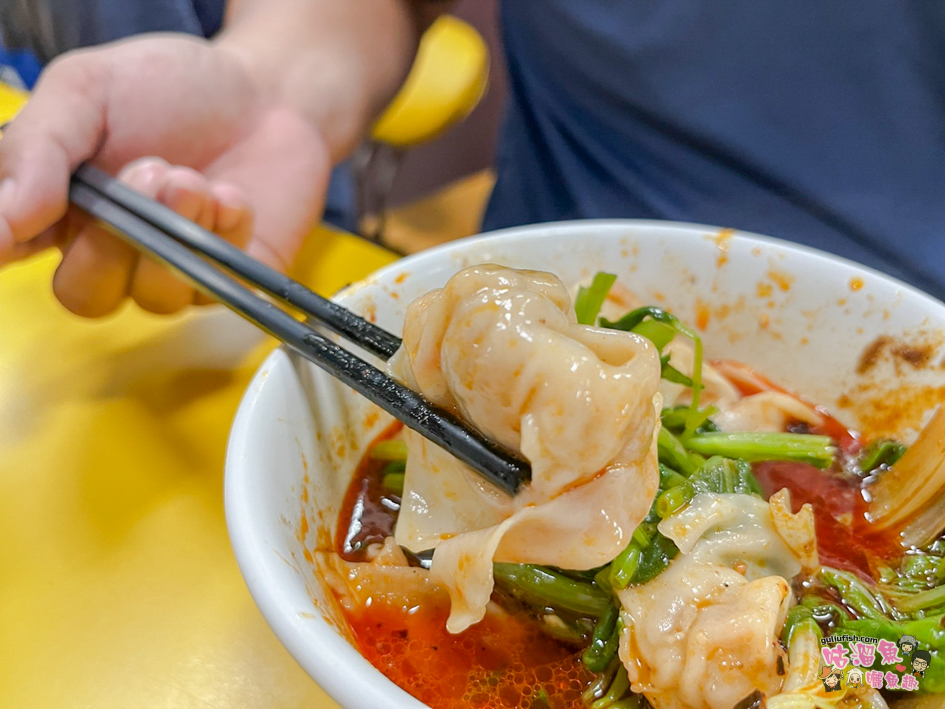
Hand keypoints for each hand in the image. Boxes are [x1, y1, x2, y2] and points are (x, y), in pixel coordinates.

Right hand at [0, 35, 330, 315]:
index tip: (21, 232)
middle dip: (111, 244)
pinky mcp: (231, 279)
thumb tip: (5, 218)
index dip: (12, 246)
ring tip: (192, 178)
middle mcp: (114, 251)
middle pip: (85, 296)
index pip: (16, 250)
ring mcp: (175, 270)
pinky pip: (217, 286)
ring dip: (174, 231)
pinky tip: (231, 194)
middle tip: (149, 172)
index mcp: (62, 209)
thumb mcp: (87, 89)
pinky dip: (224, 235)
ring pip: (155, 298)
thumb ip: (38, 147)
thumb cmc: (172, 88)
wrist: (266, 92)